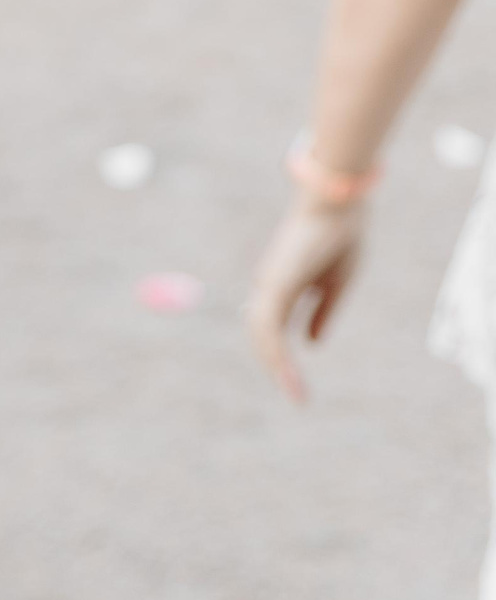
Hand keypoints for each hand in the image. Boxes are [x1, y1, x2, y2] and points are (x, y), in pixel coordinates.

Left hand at [245, 196, 367, 402]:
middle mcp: (269, 286)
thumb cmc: (338, 237)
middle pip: (262, 333)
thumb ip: (321, 311)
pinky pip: (269, 326)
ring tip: (295, 392)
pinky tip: (288, 373)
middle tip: (295, 393)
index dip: (277, 351)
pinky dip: (276, 352)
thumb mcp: (334, 283)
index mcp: (281, 285)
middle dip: (275, 364)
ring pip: (262, 334)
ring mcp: (269, 285)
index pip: (271, 325)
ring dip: (276, 365)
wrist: (337, 205)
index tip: (290, 377)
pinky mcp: (275, 284)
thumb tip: (310, 343)